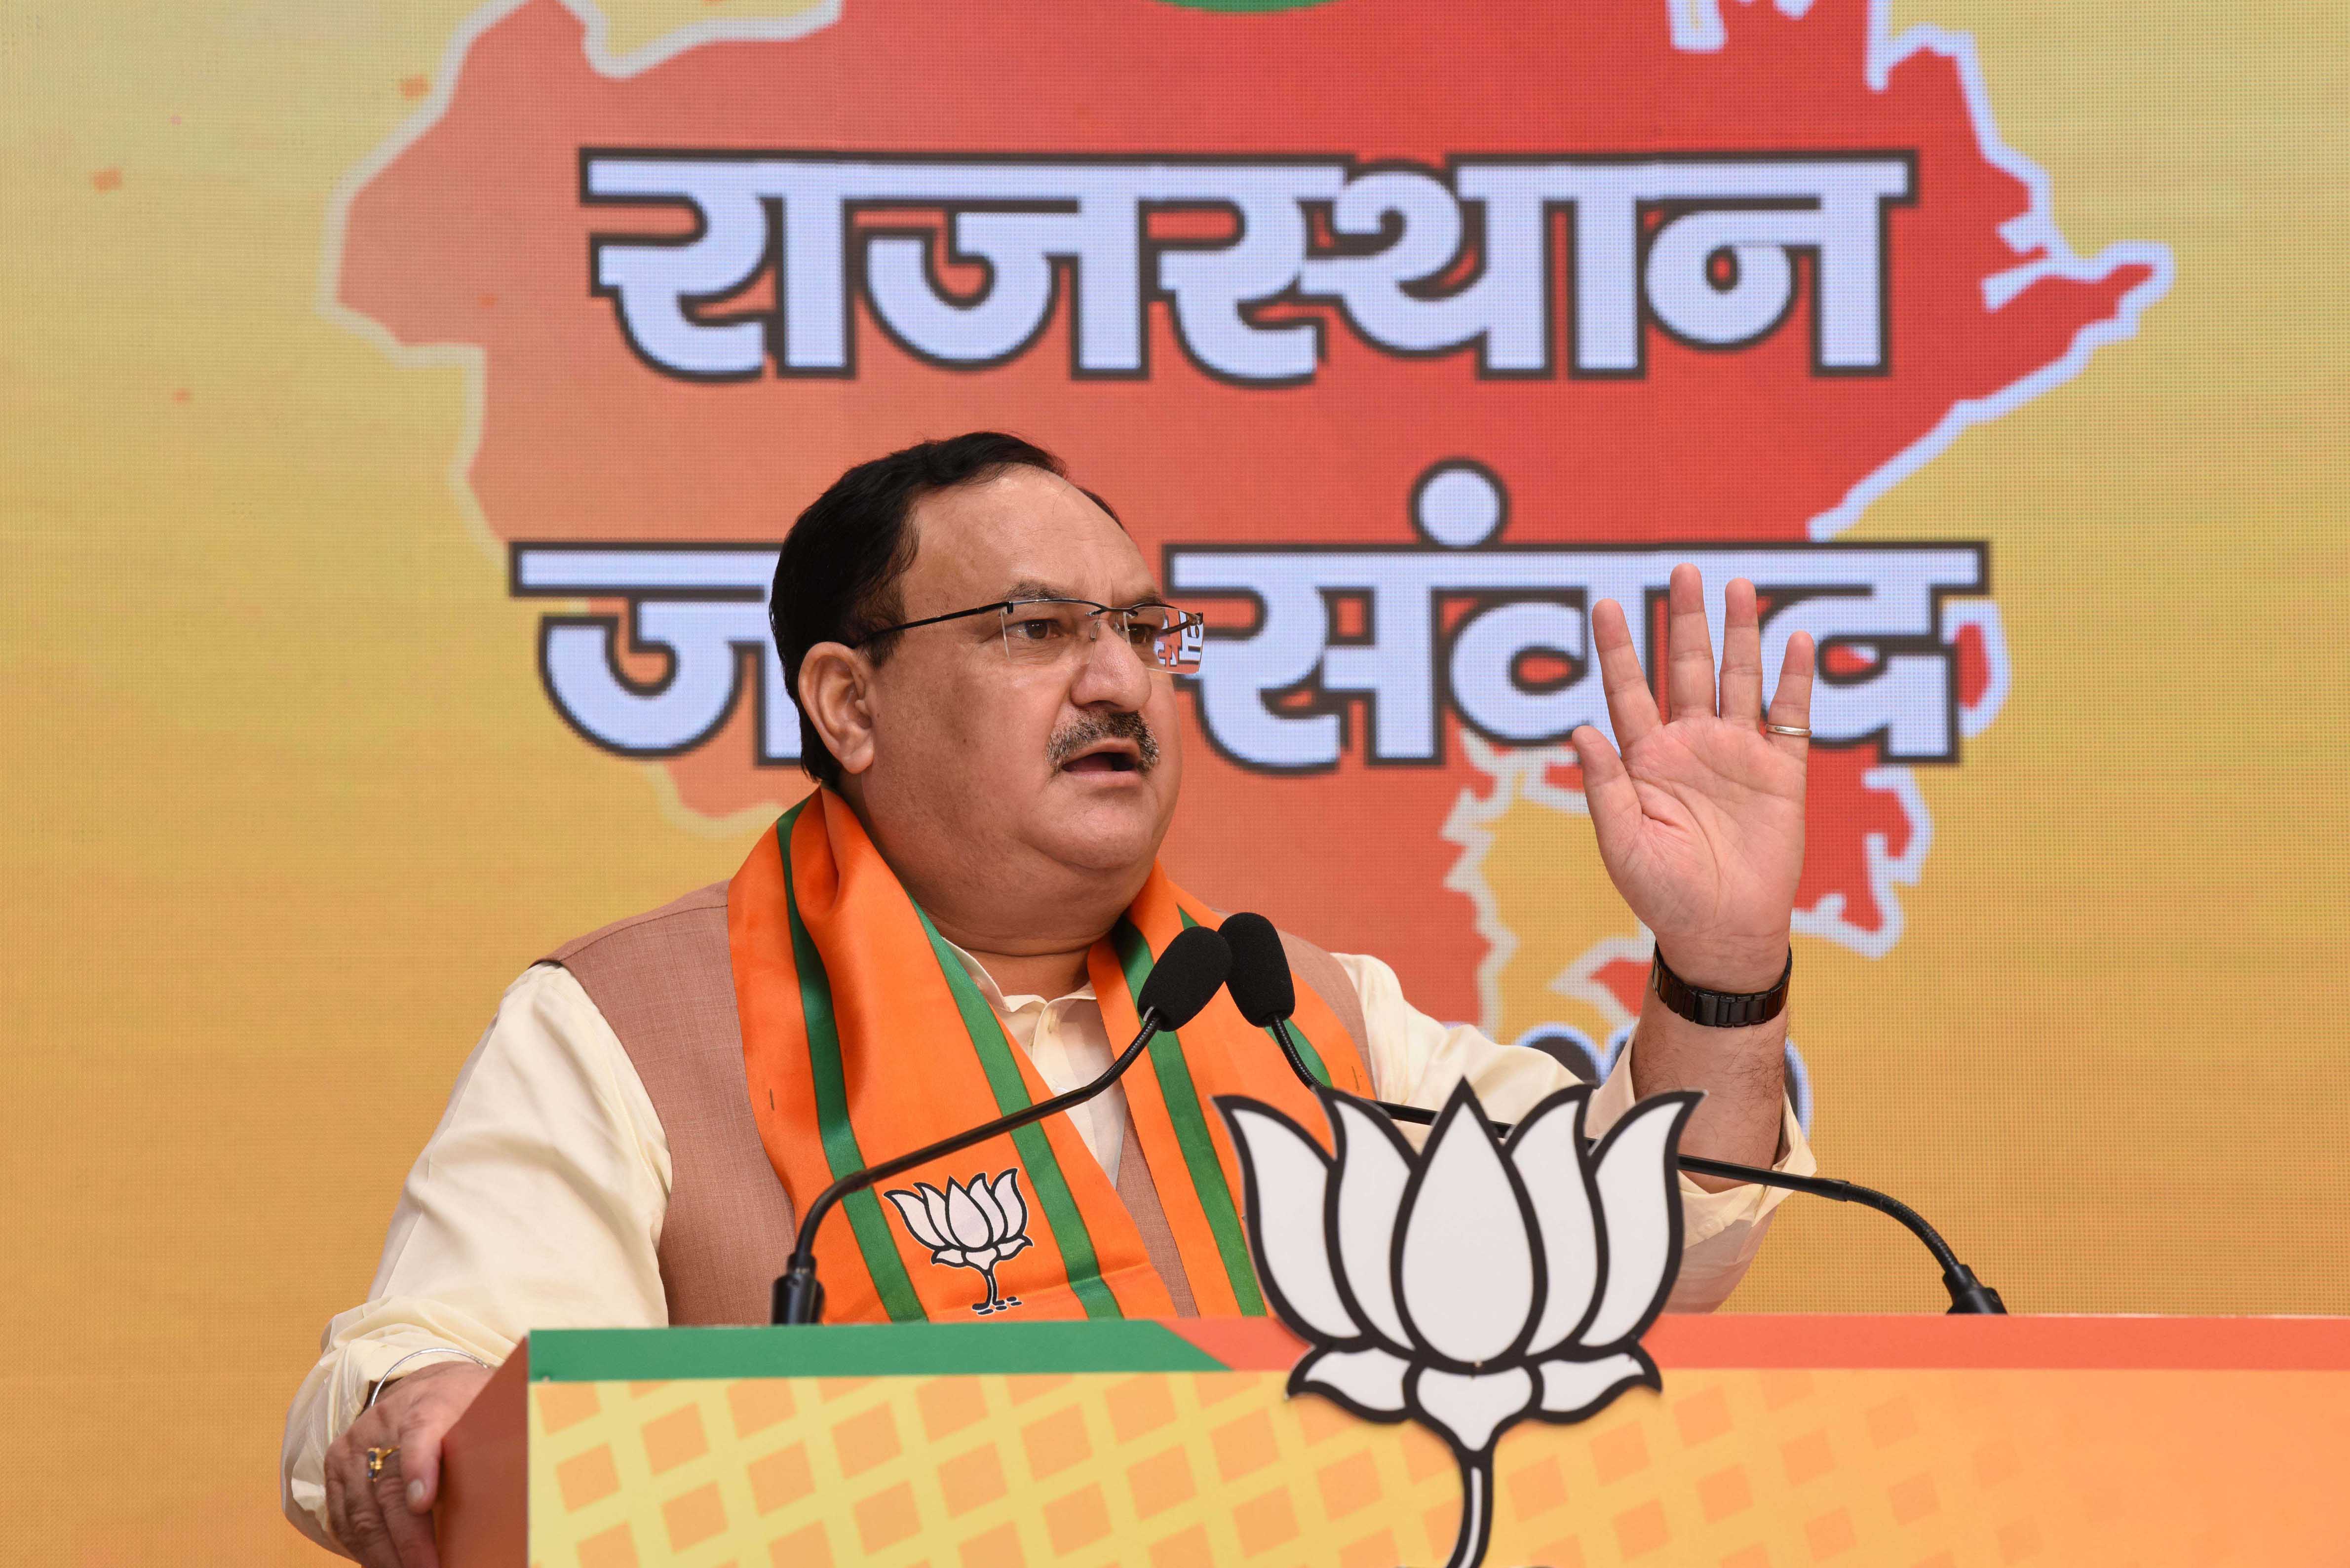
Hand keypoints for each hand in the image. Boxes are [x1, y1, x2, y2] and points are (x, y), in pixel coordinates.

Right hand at [322, 1360, 492, 1566]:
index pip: (420, 1431)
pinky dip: (364, 1550)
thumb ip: (506, 1429)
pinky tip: (386, 1566)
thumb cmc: (467, 1405)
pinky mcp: (337, 1468)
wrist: (425, 1385)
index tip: (424, 1501)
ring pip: (362, 1512)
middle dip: (409, 1540)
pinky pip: (343, 1519)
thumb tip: (540, 1452)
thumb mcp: (490, 1404)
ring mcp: (354, 1447)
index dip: (420, 1465)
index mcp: (429, 1403)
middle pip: (390, 1489)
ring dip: (384, 1555)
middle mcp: (384, 1423)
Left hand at [1570, 565, 1814, 991]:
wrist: (1722, 931)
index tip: (1604, 604)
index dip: (1618, 649)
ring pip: (1739, 680)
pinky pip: (1789, 717)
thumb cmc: (1663, 894)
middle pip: (1687, 669)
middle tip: (1682, 569)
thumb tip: (1579, 730)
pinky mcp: (1781, 773)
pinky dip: (1794, 679)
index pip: (1628, 691)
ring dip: (1740, 635)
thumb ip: (1604, 786)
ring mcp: (1737, 755)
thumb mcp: (1623, 843)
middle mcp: (1690, 746)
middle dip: (1684, 621)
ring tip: (1738, 586)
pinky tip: (1795, 640)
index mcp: (1646, 760)